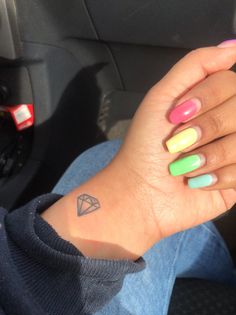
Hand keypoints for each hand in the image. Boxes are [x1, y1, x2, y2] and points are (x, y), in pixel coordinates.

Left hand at [42, 44, 235, 259]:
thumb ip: (196, 66)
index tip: (177, 116)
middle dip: (205, 129)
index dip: (206, 99)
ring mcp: (234, 152)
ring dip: (208, 156)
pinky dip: (215, 178)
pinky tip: (198, 182)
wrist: (140, 192)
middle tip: (179, 144)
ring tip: (185, 167)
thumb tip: (233, 47)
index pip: (231, 84)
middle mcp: (228, 124)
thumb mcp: (162, 97)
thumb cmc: (145, 147)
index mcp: (213, 102)